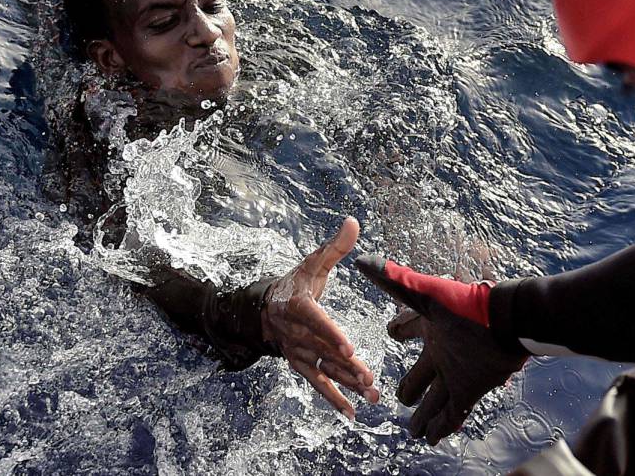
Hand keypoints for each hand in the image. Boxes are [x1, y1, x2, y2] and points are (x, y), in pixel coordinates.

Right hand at [262, 217, 380, 418]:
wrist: (264, 309)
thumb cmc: (295, 284)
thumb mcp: (313, 263)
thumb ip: (335, 247)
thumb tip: (353, 221)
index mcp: (298, 306)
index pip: (316, 321)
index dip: (331, 334)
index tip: (349, 347)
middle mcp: (296, 333)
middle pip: (324, 350)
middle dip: (347, 365)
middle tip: (369, 377)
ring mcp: (298, 352)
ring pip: (325, 369)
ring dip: (348, 384)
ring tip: (371, 394)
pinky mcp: (301, 365)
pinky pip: (317, 384)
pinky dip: (333, 398)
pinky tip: (352, 412)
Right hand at [357, 255, 527, 443]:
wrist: (508, 323)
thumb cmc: (468, 307)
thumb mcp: (426, 294)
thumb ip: (395, 280)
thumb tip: (362, 261)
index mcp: (431, 328)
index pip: (408, 328)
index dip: (399, 330)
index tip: (392, 333)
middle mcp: (442, 352)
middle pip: (421, 374)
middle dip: (411, 388)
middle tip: (401, 399)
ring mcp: (456, 373)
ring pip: (435, 398)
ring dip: (424, 415)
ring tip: (414, 430)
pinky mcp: (471, 389)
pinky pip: (452, 412)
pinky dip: (442, 426)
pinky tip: (432, 437)